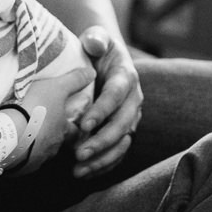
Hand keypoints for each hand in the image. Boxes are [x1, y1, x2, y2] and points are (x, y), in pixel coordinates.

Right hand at [5, 66, 95, 174]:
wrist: (9, 134)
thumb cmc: (36, 109)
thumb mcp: (56, 88)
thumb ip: (74, 81)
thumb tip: (93, 73)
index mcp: (63, 130)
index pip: (75, 132)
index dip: (76, 128)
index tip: (75, 125)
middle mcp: (52, 148)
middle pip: (56, 144)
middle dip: (52, 138)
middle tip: (45, 130)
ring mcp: (36, 159)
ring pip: (39, 153)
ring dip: (35, 146)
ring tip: (25, 137)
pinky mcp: (19, 166)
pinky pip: (21, 161)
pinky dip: (19, 154)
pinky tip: (12, 148)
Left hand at [72, 26, 142, 178]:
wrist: (105, 60)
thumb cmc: (96, 48)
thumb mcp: (97, 38)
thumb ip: (96, 39)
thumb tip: (94, 44)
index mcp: (127, 77)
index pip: (116, 96)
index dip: (102, 111)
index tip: (83, 124)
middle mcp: (133, 100)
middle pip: (122, 125)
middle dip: (101, 141)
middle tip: (78, 153)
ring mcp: (130, 118)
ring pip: (121, 143)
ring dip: (101, 158)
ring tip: (78, 169)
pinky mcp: (123, 131)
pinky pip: (117, 153)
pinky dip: (102, 165)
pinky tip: (83, 173)